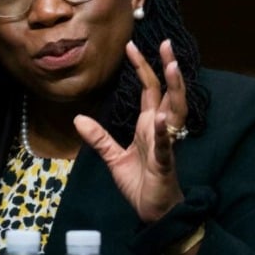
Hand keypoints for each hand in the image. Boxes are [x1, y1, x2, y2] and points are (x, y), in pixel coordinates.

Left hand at [74, 40, 187, 222]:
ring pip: (175, 111)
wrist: (153, 211)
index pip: (149, 90)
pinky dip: (164, 132)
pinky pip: (165, 145)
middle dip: (168, 67)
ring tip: (173, 68)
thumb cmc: (140, 183)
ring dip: (175, 90)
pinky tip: (162, 117)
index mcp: (149, 125)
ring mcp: (165, 144)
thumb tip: (78, 118)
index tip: (132, 46)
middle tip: (166, 44)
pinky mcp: (164, 163)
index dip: (142, 68)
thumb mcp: (113, 157)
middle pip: (167, 92)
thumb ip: (99, 138)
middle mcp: (160, 129)